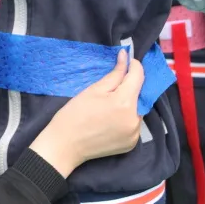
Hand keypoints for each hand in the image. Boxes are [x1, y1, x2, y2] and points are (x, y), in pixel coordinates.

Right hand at [30, 50, 145, 177]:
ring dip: (130, 102)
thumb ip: (115, 73)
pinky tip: (112, 118)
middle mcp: (135, 119)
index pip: (138, 76)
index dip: (134, 65)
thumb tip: (126, 57)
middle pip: (140, 94)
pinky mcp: (132, 143)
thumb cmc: (74, 114)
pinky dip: (127, 117)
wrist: (65, 146)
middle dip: (130, 86)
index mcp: (124, 103)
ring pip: (138, 109)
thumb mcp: (94, 90)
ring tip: (111, 103)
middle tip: (114, 84)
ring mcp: (135, 133)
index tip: (127, 60)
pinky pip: (134, 123)